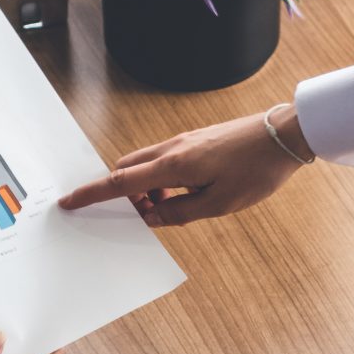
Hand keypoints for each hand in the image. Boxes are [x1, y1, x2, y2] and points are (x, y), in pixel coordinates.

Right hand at [57, 110, 305, 227]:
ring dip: (145, 188)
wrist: (284, 135)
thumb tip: (151, 218)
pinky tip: (184, 195)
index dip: (92, 194)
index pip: (120, 182)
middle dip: (123, 194)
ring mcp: (183, 142)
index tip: (69, 202)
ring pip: (146, 165)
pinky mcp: (195, 142)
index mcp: (173, 166)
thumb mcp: (218, 204)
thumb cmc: (255, 171)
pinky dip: (160, 179)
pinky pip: (163, 161)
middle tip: (143, 217)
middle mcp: (172, 149)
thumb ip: (179, 213)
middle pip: (127, 169)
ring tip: (170, 209)